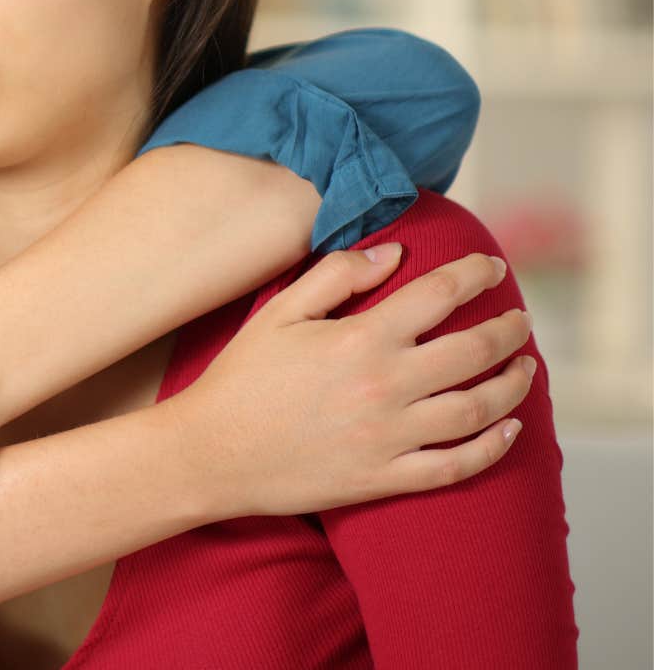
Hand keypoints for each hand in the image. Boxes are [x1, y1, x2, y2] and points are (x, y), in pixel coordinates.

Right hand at [171, 243, 533, 518]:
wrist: (210, 453)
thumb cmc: (240, 379)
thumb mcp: (277, 314)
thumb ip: (335, 277)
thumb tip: (392, 255)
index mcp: (359, 339)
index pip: (439, 295)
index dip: (475, 274)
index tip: (491, 267)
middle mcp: (384, 386)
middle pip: (474, 351)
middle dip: (509, 329)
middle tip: (519, 320)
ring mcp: (389, 437)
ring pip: (477, 409)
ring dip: (512, 385)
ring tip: (524, 369)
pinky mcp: (385, 478)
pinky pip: (456, 466)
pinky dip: (492, 448)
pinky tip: (509, 430)